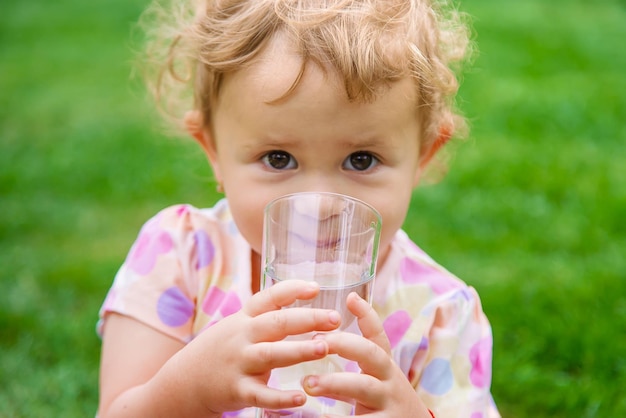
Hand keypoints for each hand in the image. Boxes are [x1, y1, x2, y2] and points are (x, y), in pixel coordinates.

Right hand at [173, 279, 341, 414]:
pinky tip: (302, 397)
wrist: (182, 382)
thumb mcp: (238, 326)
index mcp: (245, 318)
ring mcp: (239, 363)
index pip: (269, 297)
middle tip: (335, 318)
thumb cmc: (221, 350)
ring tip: (324, 348)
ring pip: (272, 354)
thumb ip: (267, 316)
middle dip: (308, 319)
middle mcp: (242, 336)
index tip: (316, 287)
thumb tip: (305, 297)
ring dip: (299, 350)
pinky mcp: (236, 390)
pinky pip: (261, 394)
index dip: (292, 290)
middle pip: (277, 322)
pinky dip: (281, 397)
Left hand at [301, 292, 431, 416]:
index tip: (350, 298)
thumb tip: (328, 327)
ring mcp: (388, 402)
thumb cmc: (384, 402)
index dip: (367, 315)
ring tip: (308, 383)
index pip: (378, 336)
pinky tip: (319, 416)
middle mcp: (389, 380)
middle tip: (316, 342)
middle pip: (371, 353)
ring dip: (334, 382)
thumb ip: (354, 359)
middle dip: (344, 344)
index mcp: (384, 366)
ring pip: (363, 386)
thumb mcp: (375, 378)